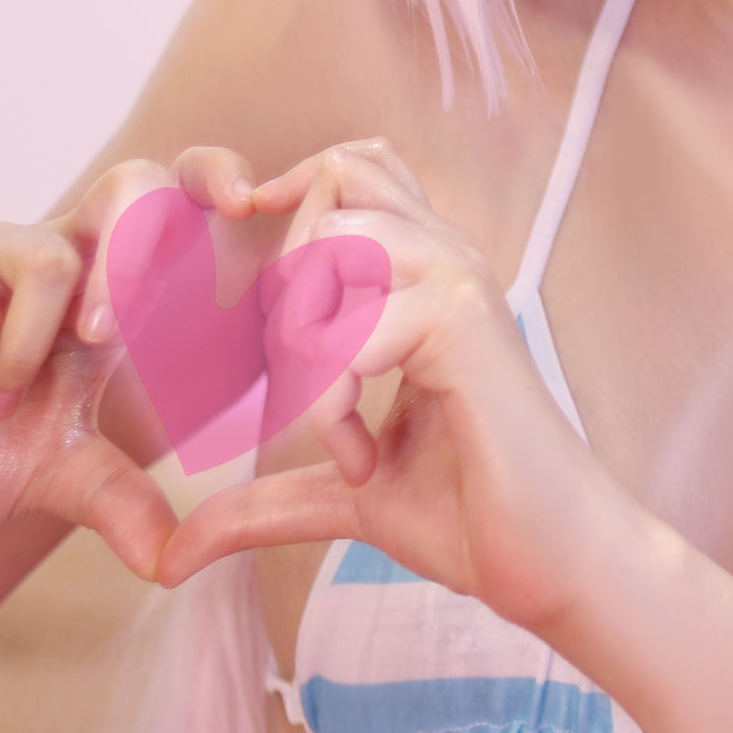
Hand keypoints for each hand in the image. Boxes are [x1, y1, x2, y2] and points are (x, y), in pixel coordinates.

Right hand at [0, 148, 262, 581]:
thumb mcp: (65, 482)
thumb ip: (127, 501)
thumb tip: (181, 559)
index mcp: (104, 288)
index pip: (171, 204)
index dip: (214, 181)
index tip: (250, 206)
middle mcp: (48, 256)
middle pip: (124, 187)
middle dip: (139, 250)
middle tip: (112, 334)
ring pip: (45, 255)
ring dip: (35, 348)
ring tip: (0, 412)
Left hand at [155, 140, 632, 637]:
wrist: (557, 563)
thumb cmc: (472, 516)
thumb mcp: (345, 495)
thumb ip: (265, 499)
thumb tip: (174, 551)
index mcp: (425, 276)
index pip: (354, 168)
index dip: (292, 197)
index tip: (262, 304)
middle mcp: (448, 259)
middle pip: (331, 187)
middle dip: (283, 293)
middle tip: (302, 390)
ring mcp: (460, 283)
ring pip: (332, 242)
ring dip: (303, 341)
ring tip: (328, 422)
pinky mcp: (464, 323)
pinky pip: (349, 328)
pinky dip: (329, 401)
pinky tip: (360, 459)